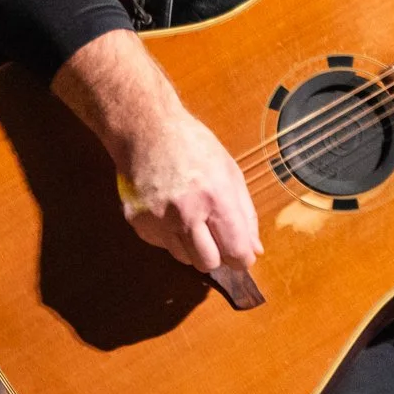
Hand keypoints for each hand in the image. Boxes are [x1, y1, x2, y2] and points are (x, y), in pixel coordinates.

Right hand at [51, 29, 261, 273]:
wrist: (145, 130)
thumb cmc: (192, 146)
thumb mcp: (229, 172)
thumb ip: (245, 213)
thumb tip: (255, 250)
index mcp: (215, 197)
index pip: (235, 250)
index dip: (242, 258)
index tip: (242, 255)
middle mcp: (186, 213)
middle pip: (209, 264)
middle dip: (218, 256)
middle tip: (218, 239)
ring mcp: (158, 220)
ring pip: (185, 259)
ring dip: (194, 247)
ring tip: (192, 218)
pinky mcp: (139, 224)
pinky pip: (164, 246)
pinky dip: (172, 237)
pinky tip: (172, 212)